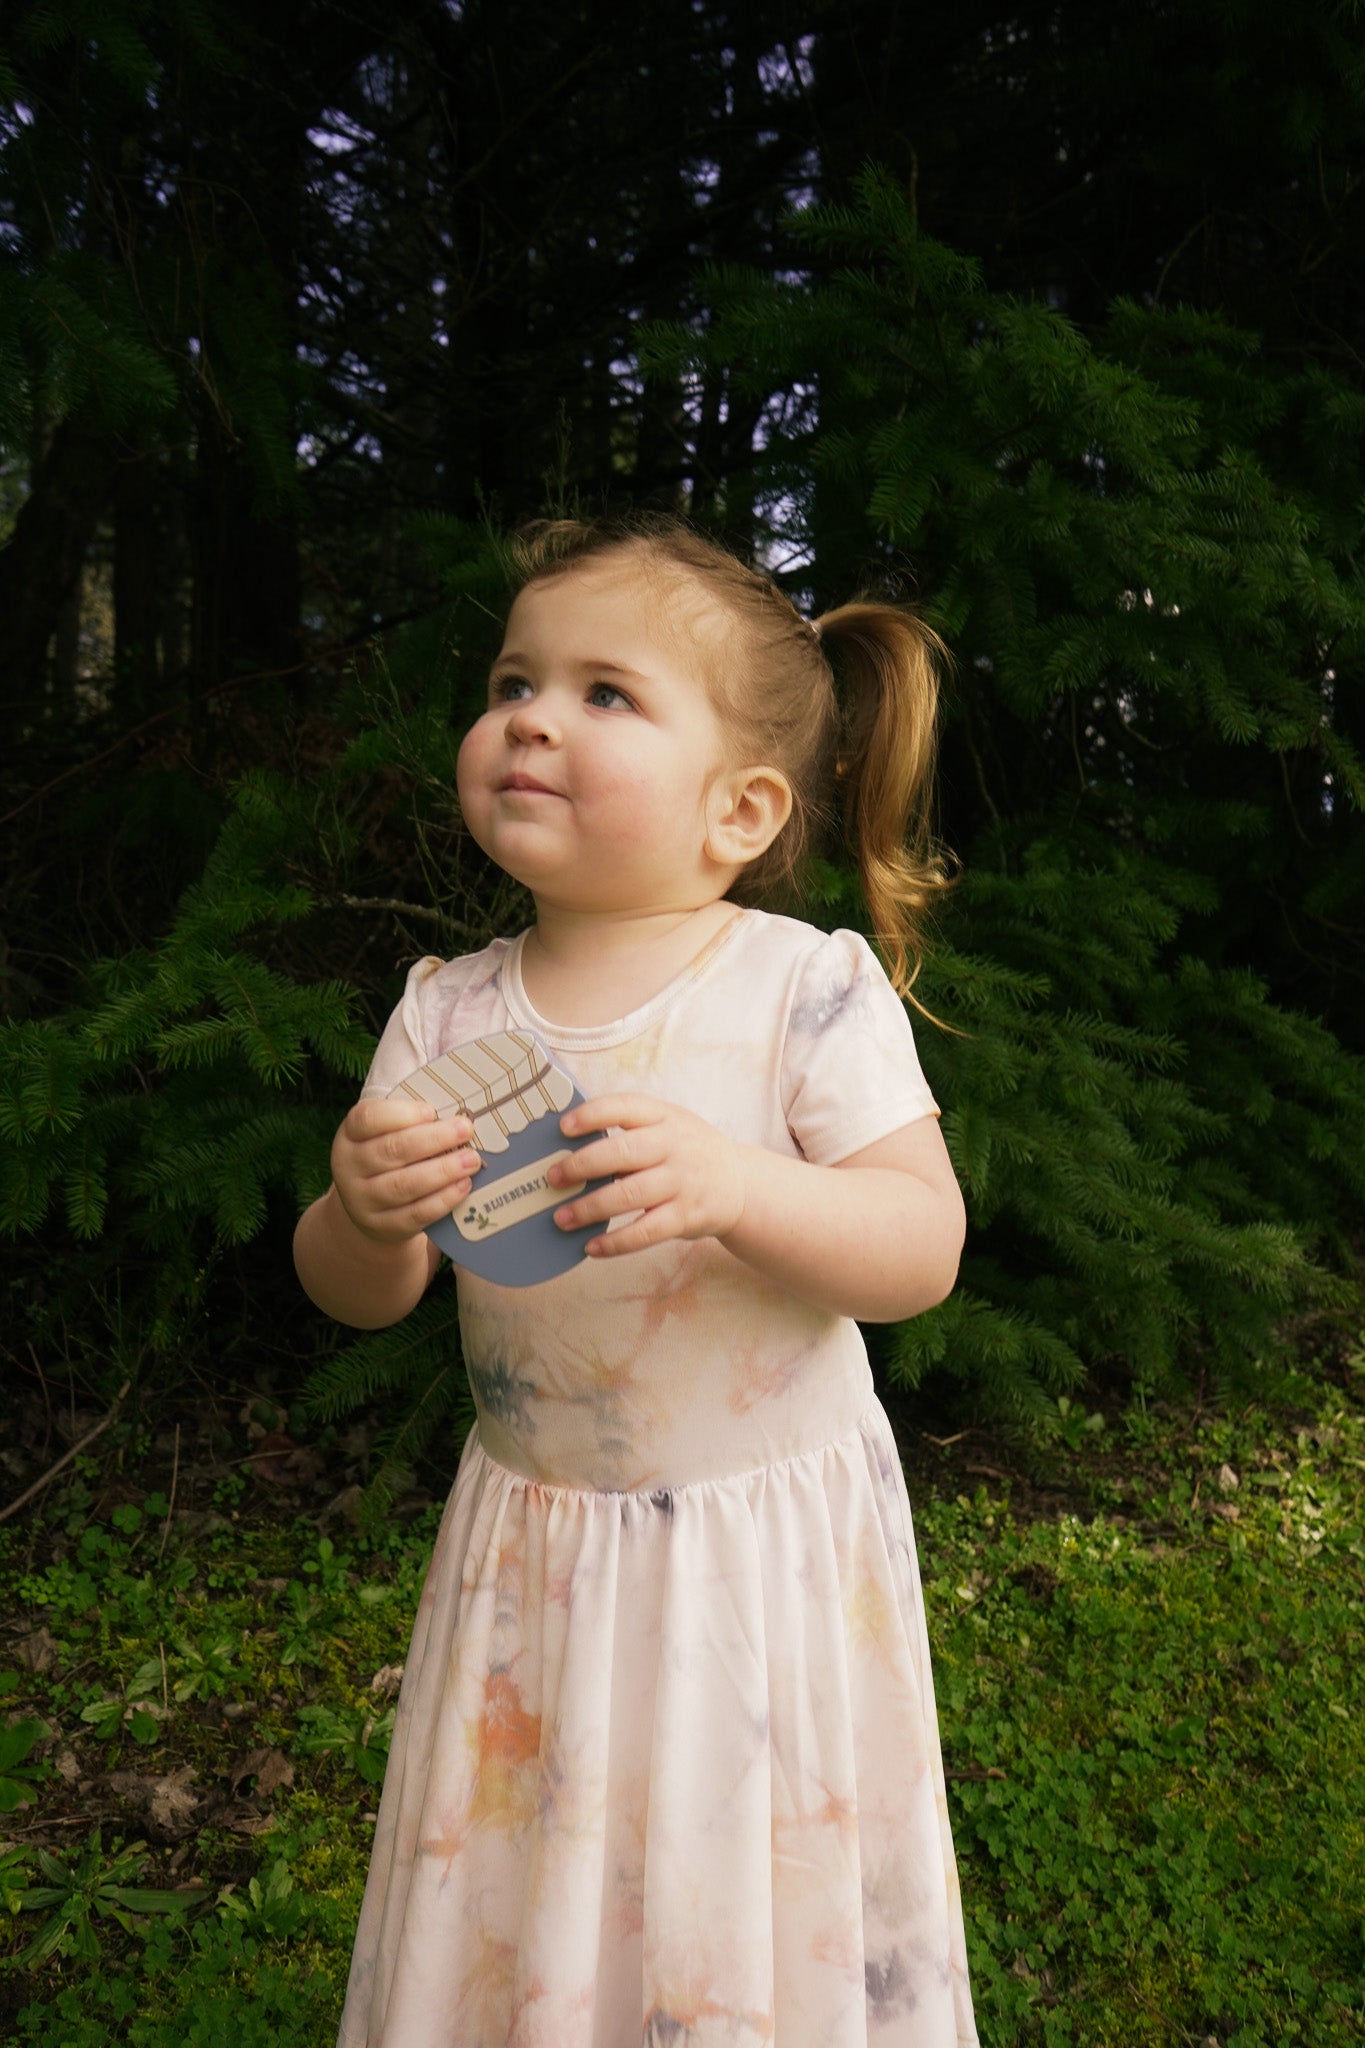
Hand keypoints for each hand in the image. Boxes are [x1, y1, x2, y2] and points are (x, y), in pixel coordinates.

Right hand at [330, 1098, 482, 1243]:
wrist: (370, 1205)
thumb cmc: (387, 1157)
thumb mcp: (385, 1134)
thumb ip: (410, 1122)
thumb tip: (453, 1117)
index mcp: (350, 1135)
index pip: (367, 1119)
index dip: (401, 1114)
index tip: (432, 1111)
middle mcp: (349, 1167)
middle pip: (392, 1150)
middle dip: (434, 1139)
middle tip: (465, 1129)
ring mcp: (363, 1200)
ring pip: (405, 1185)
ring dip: (443, 1170)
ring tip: (471, 1159)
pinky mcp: (384, 1226)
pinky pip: (416, 1213)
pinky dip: (443, 1199)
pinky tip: (463, 1185)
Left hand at [549, 1094, 747, 1257]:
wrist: (740, 1185)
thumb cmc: (688, 1153)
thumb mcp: (669, 1126)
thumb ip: (630, 1132)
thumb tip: (569, 1149)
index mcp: (665, 1117)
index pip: (625, 1107)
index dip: (592, 1115)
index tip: (563, 1127)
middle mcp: (675, 1146)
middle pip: (622, 1153)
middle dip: (581, 1166)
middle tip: (553, 1178)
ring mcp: (682, 1182)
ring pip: (629, 1195)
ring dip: (589, 1208)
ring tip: (561, 1218)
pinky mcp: (685, 1216)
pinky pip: (645, 1232)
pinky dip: (615, 1242)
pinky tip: (591, 1247)